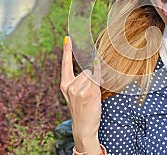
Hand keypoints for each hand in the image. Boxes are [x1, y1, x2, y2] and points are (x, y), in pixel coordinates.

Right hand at [60, 36, 101, 152]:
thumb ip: (82, 81)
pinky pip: (97, 79)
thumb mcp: (76, 95)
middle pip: (86, 70)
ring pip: (92, 75)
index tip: (67, 38)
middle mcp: (69, 86)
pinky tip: (101, 79)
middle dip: (92, 77)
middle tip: (93, 88)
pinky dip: (100, 76)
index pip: (65, 64)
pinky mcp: (88, 93)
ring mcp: (78, 90)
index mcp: (64, 85)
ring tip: (94, 95)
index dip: (67, 50)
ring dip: (97, 81)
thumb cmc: (82, 110)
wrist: (84, 127)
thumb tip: (95, 68)